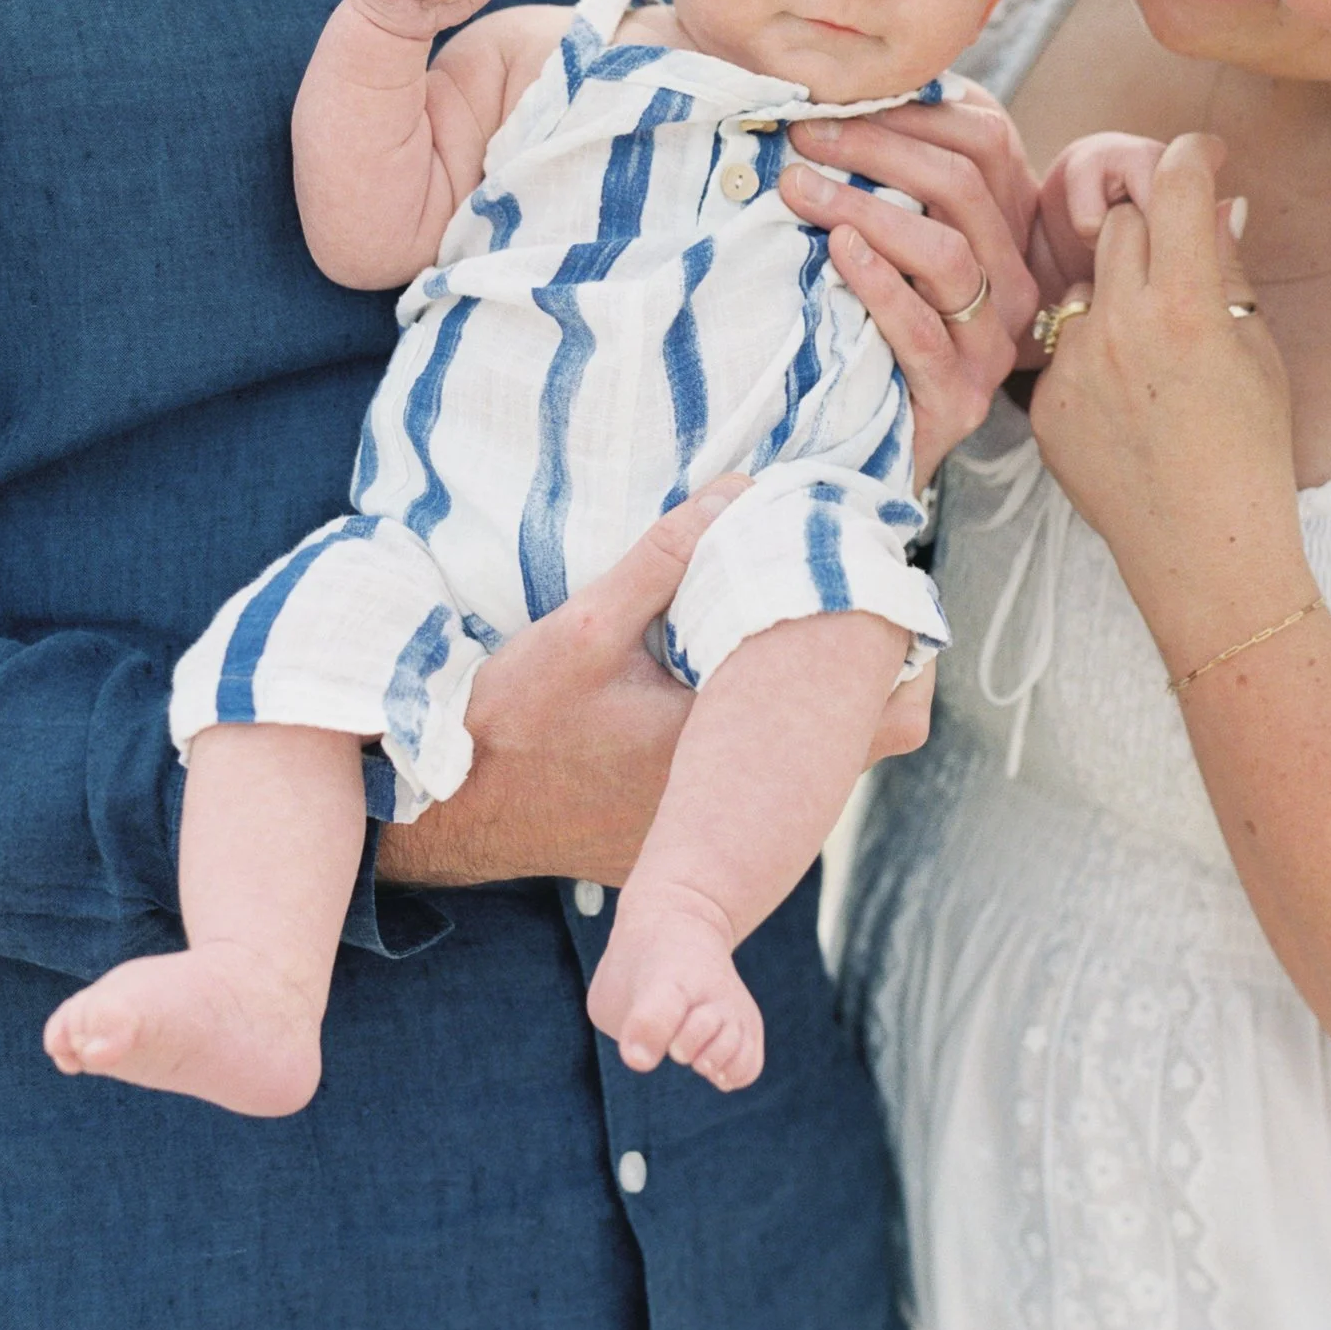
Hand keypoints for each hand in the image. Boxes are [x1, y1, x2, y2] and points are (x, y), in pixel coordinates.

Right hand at [378, 479, 932, 888]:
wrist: (441, 813)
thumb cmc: (507, 722)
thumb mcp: (583, 626)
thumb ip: (665, 557)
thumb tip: (740, 490)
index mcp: (726, 754)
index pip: (860, 714)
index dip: (889, 654)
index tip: (880, 593)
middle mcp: (731, 811)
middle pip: (855, 744)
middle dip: (861, 673)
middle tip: (853, 604)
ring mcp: (704, 834)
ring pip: (807, 771)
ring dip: (811, 707)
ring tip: (800, 633)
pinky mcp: (674, 839)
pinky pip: (754, 793)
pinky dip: (762, 740)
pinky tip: (733, 688)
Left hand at [782, 89, 1038, 485]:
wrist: (859, 453)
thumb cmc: (865, 330)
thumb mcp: (886, 243)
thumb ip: (892, 175)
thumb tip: (850, 95)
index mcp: (1006, 230)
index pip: (986, 139)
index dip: (912, 109)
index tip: (834, 98)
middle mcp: (1013, 283)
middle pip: (964, 185)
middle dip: (877, 148)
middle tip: (802, 135)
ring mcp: (991, 343)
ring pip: (948, 253)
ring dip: (868, 208)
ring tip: (798, 187)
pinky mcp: (958, 399)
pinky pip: (921, 330)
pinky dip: (878, 283)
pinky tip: (835, 251)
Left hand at [1028, 134, 1304, 667]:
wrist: (1205, 552)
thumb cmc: (1250, 453)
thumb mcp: (1260, 352)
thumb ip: (1229, 269)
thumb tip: (1218, 199)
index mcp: (1186, 306)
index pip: (1176, 187)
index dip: (1192, 155)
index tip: (1201, 154)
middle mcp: (1119, 326)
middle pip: (1120, 224)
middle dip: (1151, 228)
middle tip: (1180, 265)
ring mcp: (1073, 365)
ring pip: (1084, 284)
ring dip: (1114, 292)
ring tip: (1153, 352)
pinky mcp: (1043, 403)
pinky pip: (1062, 346)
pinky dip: (1091, 354)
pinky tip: (1125, 400)